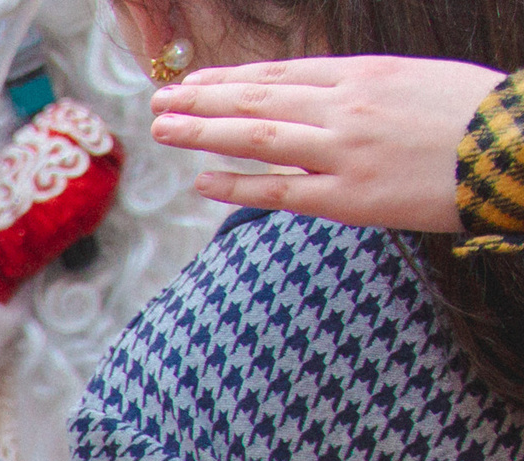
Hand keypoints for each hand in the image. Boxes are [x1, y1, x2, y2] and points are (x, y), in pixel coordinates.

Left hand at [149, 57, 500, 233]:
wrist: (517, 149)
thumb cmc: (476, 117)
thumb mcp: (416, 82)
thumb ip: (366, 92)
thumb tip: (324, 101)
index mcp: (364, 74)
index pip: (281, 74)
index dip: (232, 78)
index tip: (194, 81)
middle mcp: (346, 108)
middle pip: (258, 99)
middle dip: (203, 99)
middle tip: (160, 103)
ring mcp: (344, 152)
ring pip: (258, 136)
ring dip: (204, 132)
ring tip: (164, 129)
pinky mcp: (351, 197)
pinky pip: (281, 190)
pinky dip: (238, 184)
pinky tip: (202, 180)